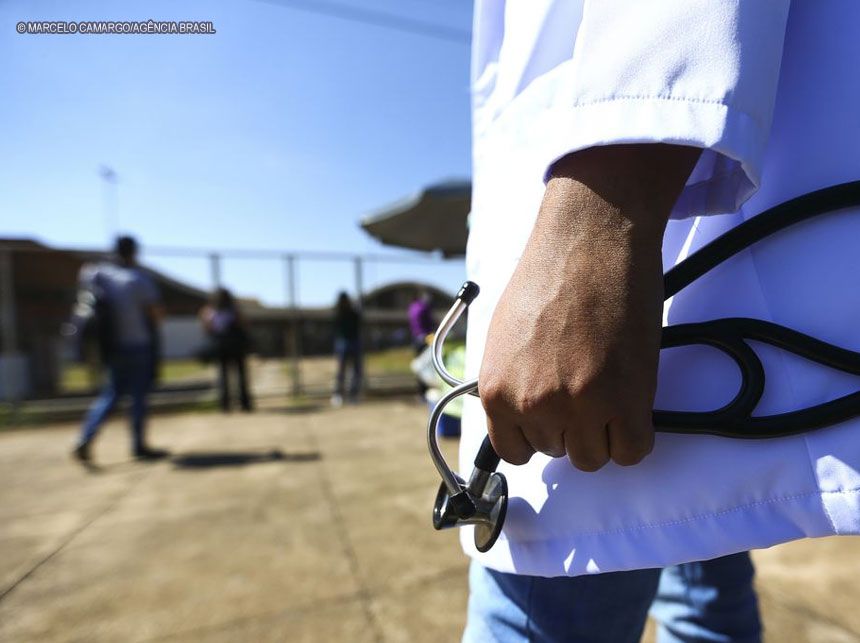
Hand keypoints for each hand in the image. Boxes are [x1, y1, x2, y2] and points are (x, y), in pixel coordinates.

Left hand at [479, 144, 699, 470]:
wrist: (590, 240)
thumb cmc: (548, 277)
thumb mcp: (505, 337)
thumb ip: (510, 382)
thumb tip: (520, 415)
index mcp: (496, 391)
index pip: (515, 450)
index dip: (537, 434)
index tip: (552, 418)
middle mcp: (533, 404)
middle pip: (557, 452)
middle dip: (571, 426)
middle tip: (585, 386)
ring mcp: (579, 406)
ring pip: (593, 457)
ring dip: (603, 431)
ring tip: (608, 389)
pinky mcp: (626, 400)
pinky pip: (631, 450)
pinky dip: (633, 434)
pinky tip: (632, 404)